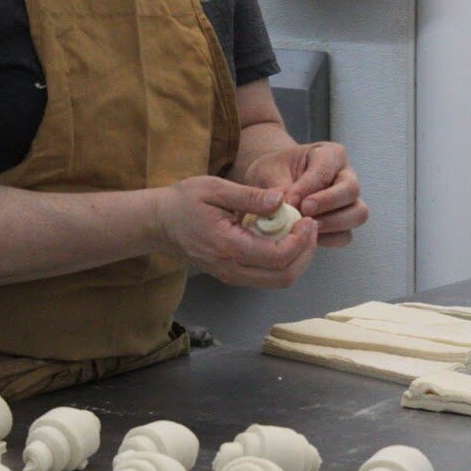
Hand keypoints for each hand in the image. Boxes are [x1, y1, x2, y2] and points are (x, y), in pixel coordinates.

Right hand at [153, 177, 317, 287]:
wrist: (159, 223)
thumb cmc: (184, 202)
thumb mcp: (215, 188)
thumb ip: (249, 196)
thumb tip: (281, 200)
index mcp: (228, 246)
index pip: (277, 256)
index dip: (301, 240)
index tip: (307, 219)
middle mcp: (231, 269)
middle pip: (284, 276)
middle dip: (305, 252)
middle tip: (311, 226)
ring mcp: (231, 276)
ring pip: (278, 281)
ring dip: (298, 259)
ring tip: (302, 233)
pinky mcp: (232, 276)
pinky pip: (267, 277)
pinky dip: (284, 262)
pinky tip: (285, 239)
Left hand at [245, 143, 368, 247]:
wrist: (272, 182)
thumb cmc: (274, 172)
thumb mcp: (269, 172)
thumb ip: (278, 187)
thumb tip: (286, 206)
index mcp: (330, 155)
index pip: (326, 170)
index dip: (308, 188)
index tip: (290, 200)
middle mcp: (345, 176)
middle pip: (351, 190)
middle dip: (327, 204)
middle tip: (303, 211)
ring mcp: (348, 201)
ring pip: (357, 213)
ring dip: (331, 223)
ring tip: (306, 227)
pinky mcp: (343, 223)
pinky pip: (345, 235)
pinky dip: (328, 239)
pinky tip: (308, 237)